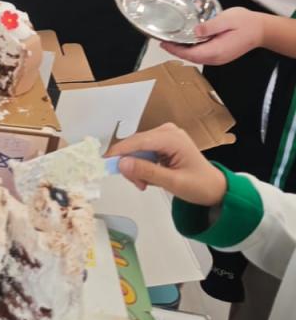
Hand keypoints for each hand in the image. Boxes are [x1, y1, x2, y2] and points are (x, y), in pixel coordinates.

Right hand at [108, 122, 226, 205]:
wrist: (215, 188)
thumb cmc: (199, 185)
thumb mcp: (173, 183)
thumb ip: (147, 172)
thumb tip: (122, 164)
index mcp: (172, 138)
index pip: (139, 141)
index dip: (120, 152)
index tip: (104, 163)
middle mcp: (167, 131)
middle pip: (136, 144)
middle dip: (131, 165)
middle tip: (138, 185)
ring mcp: (165, 135)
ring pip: (137, 149)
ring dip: (137, 167)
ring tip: (146, 184)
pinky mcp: (162, 142)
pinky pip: (143, 151)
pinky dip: (142, 165)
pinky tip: (149, 177)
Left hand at [161, 8, 264, 64]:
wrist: (261, 30)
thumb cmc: (245, 23)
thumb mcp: (227, 19)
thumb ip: (210, 26)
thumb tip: (195, 30)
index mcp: (216, 50)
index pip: (190, 54)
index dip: (175, 50)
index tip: (163, 43)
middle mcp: (216, 58)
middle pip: (191, 58)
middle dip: (176, 51)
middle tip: (162, 41)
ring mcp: (218, 58)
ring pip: (196, 58)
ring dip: (183, 51)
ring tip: (171, 41)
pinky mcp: (220, 55)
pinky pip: (202, 55)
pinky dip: (191, 50)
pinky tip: (186, 42)